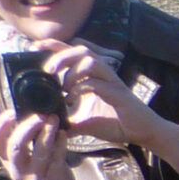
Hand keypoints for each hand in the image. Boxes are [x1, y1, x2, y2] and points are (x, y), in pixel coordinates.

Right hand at [0, 107, 84, 179]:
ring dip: (47, 132)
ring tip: (53, 118)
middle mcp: (17, 171)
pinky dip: (60, 143)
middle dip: (27, 126)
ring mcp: (35, 178)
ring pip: (39, 151)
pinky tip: (63, 133)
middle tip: (40, 114)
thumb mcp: (28, 161)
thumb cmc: (45, 175)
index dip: (0, 124)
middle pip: (15, 145)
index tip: (11, 111)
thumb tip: (30, 113)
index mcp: (8, 163)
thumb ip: (26, 143)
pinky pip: (57, 158)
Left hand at [41, 42, 178, 176]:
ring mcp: (112, 82)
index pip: (72, 52)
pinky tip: (72, 99)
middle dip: (60, 56)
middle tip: (47, 71)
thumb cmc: (117, 123)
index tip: (34, 49)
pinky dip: (80, 88)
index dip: (53, 45)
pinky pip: (95, 82)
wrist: (144, 134)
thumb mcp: (85, 121)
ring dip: (71, 71)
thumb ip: (68, 118)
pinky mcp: (118, 93)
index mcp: (94, 75)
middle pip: (80, 49)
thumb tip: (48, 123)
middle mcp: (103, 73)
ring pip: (89, 60)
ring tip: (62, 87)